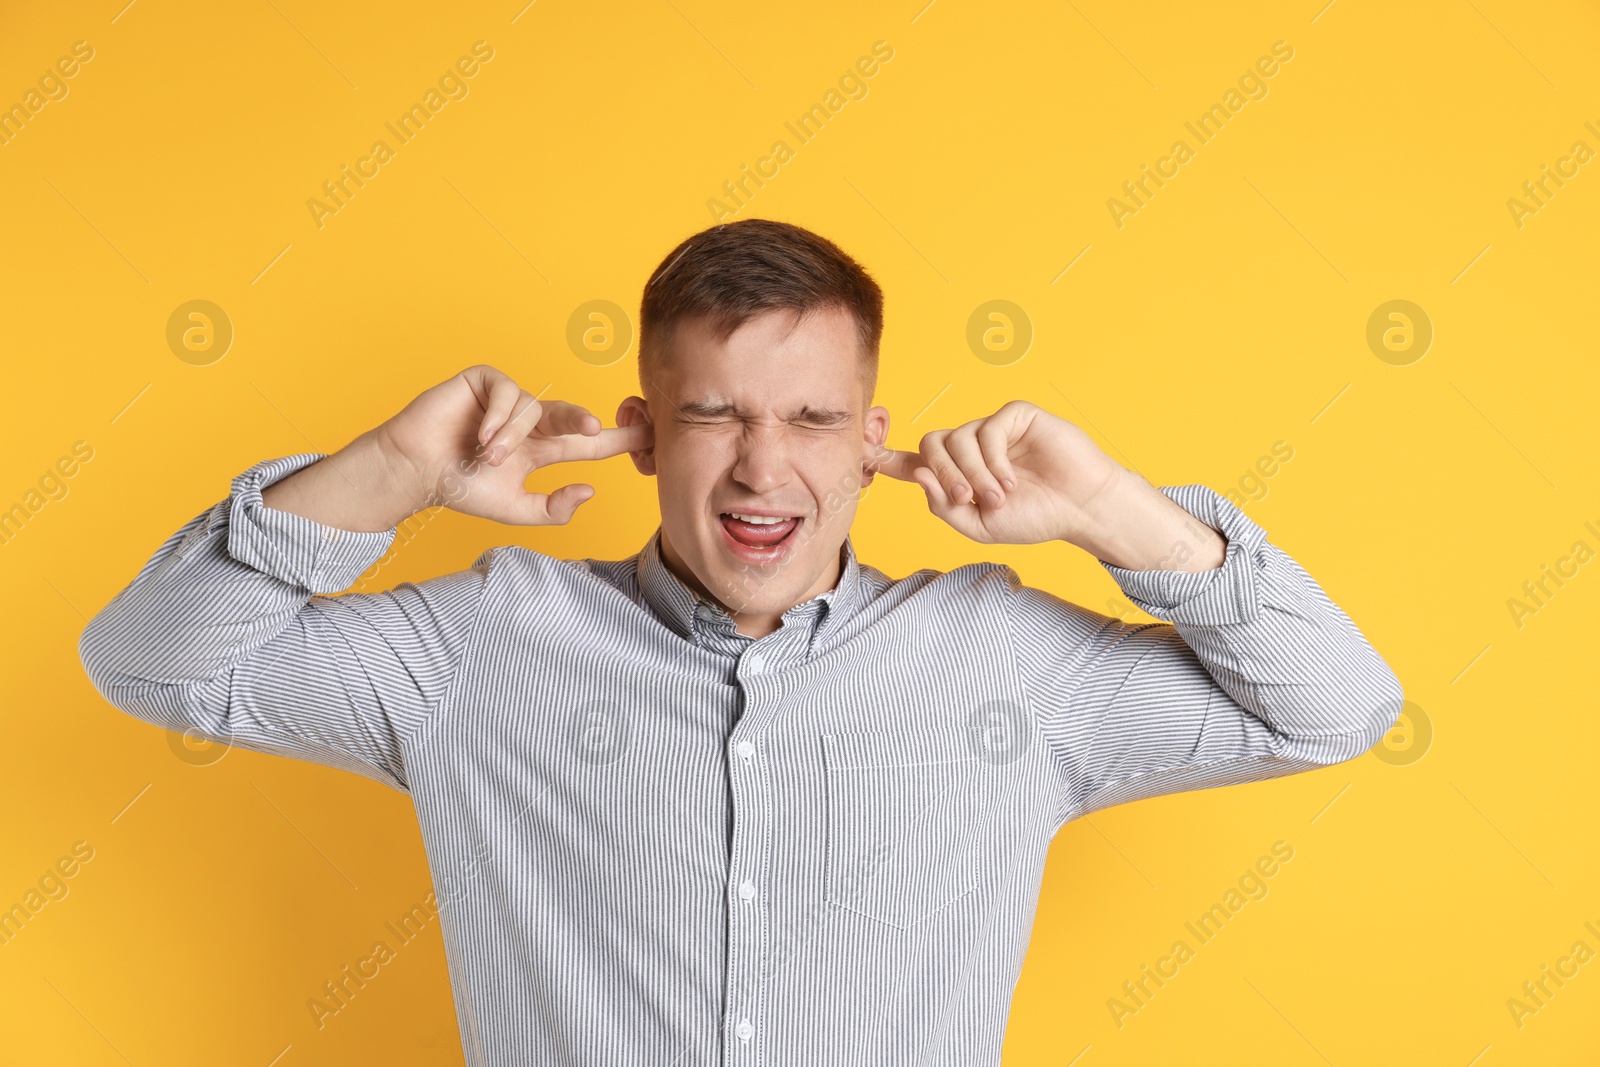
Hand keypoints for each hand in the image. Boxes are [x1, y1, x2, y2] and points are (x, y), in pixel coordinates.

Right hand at [376, 364, 651, 525]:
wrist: (415, 472)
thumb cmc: (460, 487)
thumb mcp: (514, 510)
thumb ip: (553, 508)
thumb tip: (590, 492)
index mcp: (541, 449)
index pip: (587, 445)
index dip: (618, 441)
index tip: (650, 440)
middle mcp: (530, 422)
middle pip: (572, 417)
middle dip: (585, 422)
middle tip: (595, 430)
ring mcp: (507, 400)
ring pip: (531, 411)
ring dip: (511, 438)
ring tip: (487, 456)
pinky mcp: (484, 381)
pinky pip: (506, 392)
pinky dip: (497, 417)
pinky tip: (479, 436)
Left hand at [869, 400, 1127, 546]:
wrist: (1081, 509)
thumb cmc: (1035, 518)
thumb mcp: (979, 527)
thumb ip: (943, 506)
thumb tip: (917, 475)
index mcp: (956, 475)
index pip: (913, 463)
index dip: (886, 457)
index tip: (859, 452)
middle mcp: (970, 448)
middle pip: (931, 445)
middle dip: (943, 475)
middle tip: (967, 500)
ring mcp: (992, 430)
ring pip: (958, 439)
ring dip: (974, 474)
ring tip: (999, 496)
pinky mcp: (1016, 417)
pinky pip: (987, 429)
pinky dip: (994, 459)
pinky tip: (1012, 479)